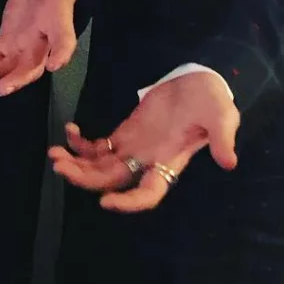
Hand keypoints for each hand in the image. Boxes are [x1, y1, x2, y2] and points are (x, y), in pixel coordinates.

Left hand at [0, 0, 87, 95]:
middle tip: (2, 89)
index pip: (64, 41)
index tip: (55, 66)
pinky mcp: (3, 46)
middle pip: (32, 68)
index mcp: (59, 23)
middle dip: (18, 80)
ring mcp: (21, 49)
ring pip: (5, 69)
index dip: (61, 54)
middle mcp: (42, 44)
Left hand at [49, 71, 239, 212]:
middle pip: (113, 181)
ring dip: (77, 164)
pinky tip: (70, 131)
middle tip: (59, 166)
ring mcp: (135, 147)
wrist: (200, 80)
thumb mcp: (222, 115)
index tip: (105, 202)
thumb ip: (223, 136)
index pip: (148, 193)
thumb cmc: (212, 100)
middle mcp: (148, 162)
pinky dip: (82, 143)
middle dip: (85, 178)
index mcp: (169, 162)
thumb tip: (229, 162)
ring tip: (54, 154)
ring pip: (101, 167)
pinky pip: (100, 146)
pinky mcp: (126, 131)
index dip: (128, 203)